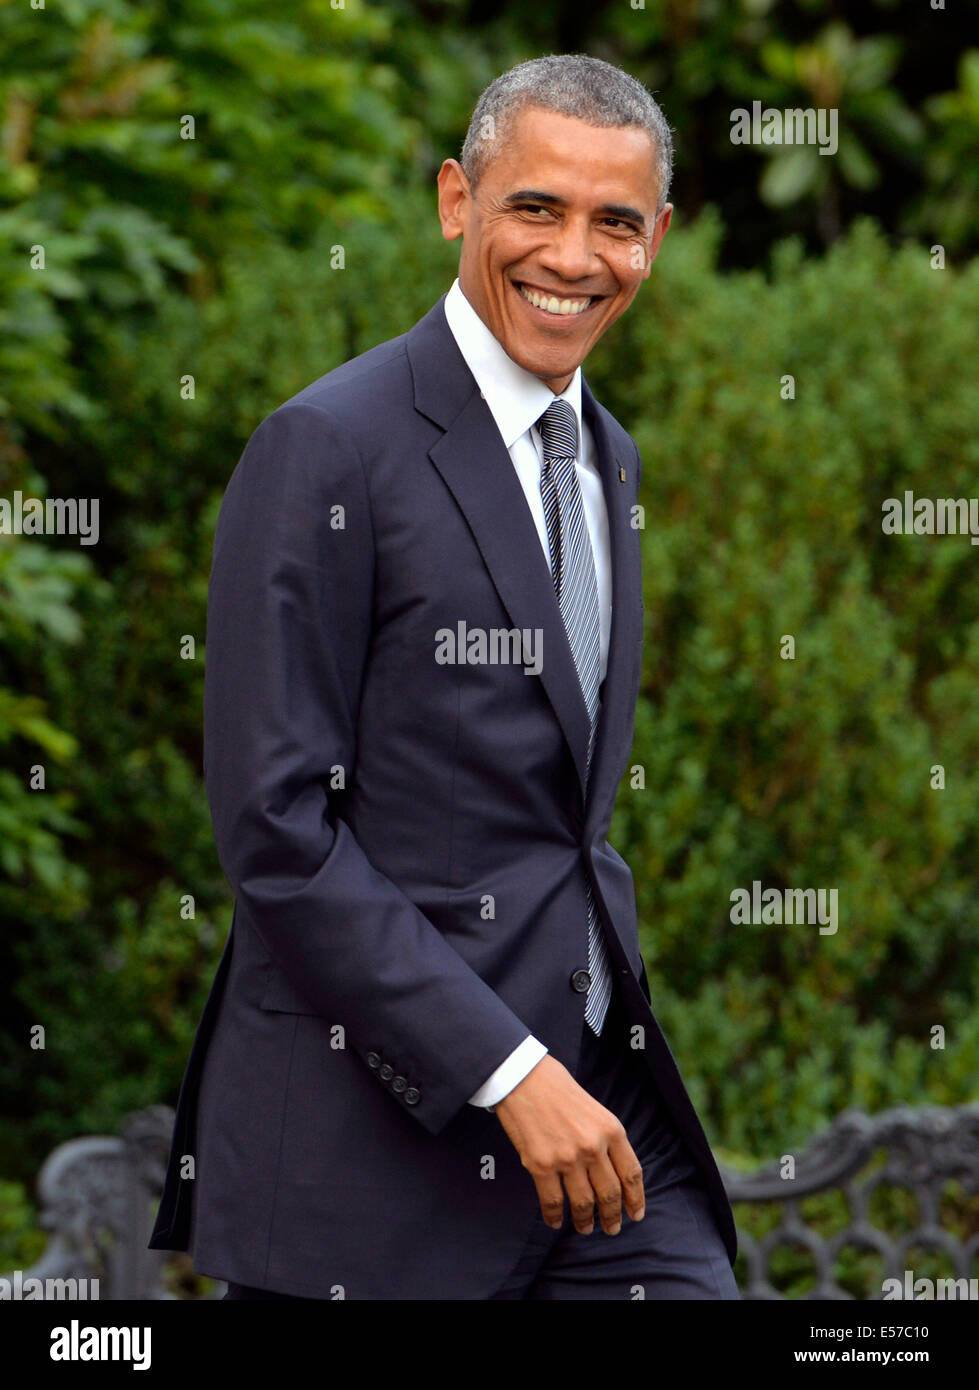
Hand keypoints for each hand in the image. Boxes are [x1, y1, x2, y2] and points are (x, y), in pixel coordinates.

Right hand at [493, 1054, 644, 1234]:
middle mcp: (593, 1147)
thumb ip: (605, 1138)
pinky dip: (554, 1216)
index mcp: (611, 1130)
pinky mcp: (541, 1165)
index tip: (636, 1214)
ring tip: (585, 1228)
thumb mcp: (595, 1109)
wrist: (522, 1077)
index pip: (632, 1174)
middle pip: (610, 1193)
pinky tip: (555, 1221)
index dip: (635, 1199)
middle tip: (612, 1228)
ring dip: (585, 1221)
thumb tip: (611, 1171)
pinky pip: (552, 1201)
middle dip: (612, 1216)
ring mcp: (567, 1158)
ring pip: (583, 1203)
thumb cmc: (558, 1087)